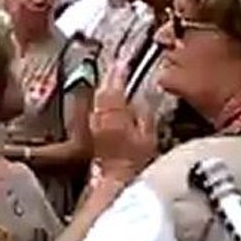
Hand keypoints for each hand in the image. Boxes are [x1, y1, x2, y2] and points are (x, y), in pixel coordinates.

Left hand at [89, 61, 156, 182]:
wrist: (116, 180)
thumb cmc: (133, 161)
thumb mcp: (147, 135)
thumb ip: (144, 112)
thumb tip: (142, 98)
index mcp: (113, 110)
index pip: (115, 82)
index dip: (120, 69)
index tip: (125, 59)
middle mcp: (99, 114)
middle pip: (103, 87)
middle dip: (112, 76)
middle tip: (120, 65)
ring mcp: (94, 123)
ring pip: (99, 98)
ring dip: (108, 88)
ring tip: (117, 80)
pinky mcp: (93, 132)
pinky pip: (98, 110)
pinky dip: (106, 103)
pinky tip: (112, 103)